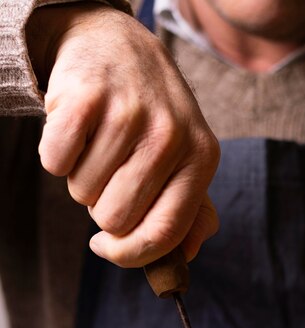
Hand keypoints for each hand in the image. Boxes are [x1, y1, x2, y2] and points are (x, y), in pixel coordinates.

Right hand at [26, 3, 219, 265]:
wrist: (118, 46)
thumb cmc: (152, 117)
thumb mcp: (185, 159)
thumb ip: (191, 212)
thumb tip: (187, 256)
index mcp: (201, 159)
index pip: (164, 234)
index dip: (129, 254)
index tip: (107, 247)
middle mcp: (171, 135)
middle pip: (115, 220)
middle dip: (102, 207)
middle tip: (110, 173)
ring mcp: (129, 113)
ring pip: (82, 194)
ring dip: (82, 179)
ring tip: (98, 146)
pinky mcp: (85, 97)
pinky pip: (55, 163)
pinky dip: (58, 156)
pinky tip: (78, 131)